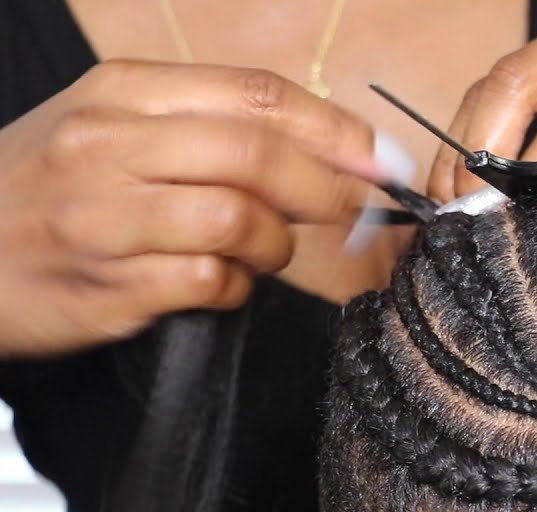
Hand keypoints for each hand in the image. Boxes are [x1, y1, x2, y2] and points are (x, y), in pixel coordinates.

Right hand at [0, 60, 379, 357]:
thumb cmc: (46, 188)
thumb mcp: (109, 126)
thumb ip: (207, 126)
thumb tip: (328, 149)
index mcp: (121, 90)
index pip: (256, 95)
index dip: (335, 128)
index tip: (380, 158)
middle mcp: (109, 144)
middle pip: (259, 155)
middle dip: (328, 187)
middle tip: (353, 211)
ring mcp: (102, 217)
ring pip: (240, 219)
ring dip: (278, 243)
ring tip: (266, 251)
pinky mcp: (105, 285)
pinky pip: (210, 282)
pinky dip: (238, 286)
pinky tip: (224, 283)